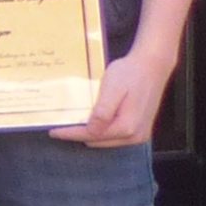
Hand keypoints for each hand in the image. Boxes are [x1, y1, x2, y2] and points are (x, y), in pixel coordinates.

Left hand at [53, 48, 174, 147]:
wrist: (152, 65)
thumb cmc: (130, 73)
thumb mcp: (112, 89)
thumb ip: (102, 113)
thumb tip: (90, 131)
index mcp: (126, 127)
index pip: (91, 135)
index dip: (70, 134)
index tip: (53, 132)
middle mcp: (135, 136)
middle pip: (98, 141)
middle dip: (79, 134)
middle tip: (62, 124)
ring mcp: (139, 135)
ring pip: (106, 140)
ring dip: (91, 132)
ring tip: (75, 121)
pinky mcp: (140, 129)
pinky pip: (115, 135)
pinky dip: (102, 130)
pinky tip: (94, 119)